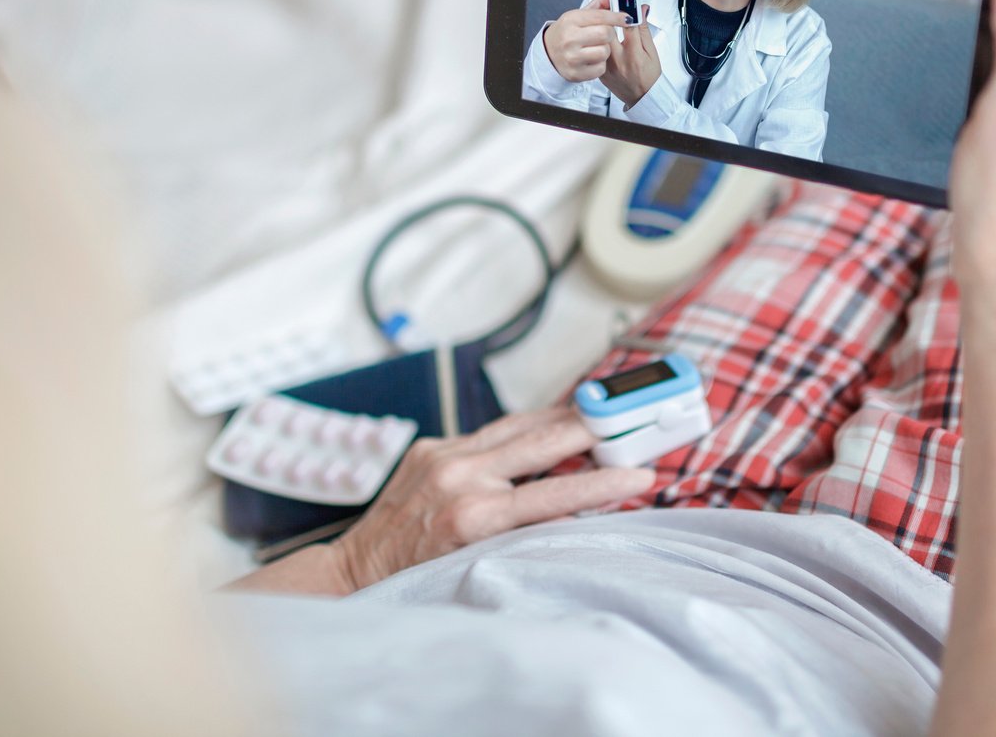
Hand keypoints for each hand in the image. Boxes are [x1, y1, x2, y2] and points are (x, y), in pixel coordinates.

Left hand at [331, 407, 654, 591]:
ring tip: (598, 414)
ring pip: (517, 424)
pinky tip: (546, 431)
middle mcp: (458, 476)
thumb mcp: (478, 568)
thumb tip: (576, 510)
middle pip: (543, 439)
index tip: (642, 474)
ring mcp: (442, 455)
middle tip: (631, 418)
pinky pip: (489, 434)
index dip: (606, 481)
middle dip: (592, 426)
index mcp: (472, 515)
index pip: (557, 492)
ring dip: (561, 418)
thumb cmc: (413, 582)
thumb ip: (525, 537)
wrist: (352, 572)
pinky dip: (522, 432)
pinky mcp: (430, 446)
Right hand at [542, 0, 629, 82]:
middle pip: (605, 33)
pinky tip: (592, 60)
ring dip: (605, 50)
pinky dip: (600, 64)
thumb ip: (598, 5)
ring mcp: (572, 58)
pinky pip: (600, 68)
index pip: (600, 16)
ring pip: (605, 52)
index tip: (627, 18)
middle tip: (604, 35)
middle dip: (610, 33)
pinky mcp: (576, 74)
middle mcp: (569, 39)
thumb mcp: (578, 16)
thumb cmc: (566, 33)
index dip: (617, 16)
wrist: (548, 53)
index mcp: (570, 21)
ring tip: (596, 48)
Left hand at [600, 4, 660, 108]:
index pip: (628, 25)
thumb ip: (644, 30)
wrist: (642, 97)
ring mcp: (607, 65)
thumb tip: (641, 11)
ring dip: (602, 24)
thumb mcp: (653, 52)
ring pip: (599, 38)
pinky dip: (599, 38)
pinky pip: (596, 49)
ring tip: (607, 14)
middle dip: (610, 13)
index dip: (627, 9)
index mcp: (634, 55)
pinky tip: (603, 31)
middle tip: (613, 1)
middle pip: (608, 29)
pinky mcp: (600, 69)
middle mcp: (618, 60)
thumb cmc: (649, 77)